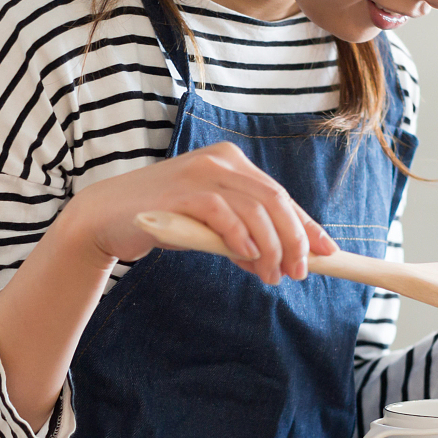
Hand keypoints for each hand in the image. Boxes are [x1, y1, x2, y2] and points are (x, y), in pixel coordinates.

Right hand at [58, 142, 333, 284]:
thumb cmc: (163, 220)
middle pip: (275, 200)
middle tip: (300, 272)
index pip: (280, 196)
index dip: (307, 225)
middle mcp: (221, 161)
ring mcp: (201, 173)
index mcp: (232, 163)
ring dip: (271, 247)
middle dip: (295, 239)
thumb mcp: (210, 228)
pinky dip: (239, 236)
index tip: (328, 252)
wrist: (108, 216)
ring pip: (255, 209)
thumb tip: (277, 263)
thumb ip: (242, 238)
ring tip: (273, 276)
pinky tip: (246, 257)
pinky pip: (223, 213)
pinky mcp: (182, 191)